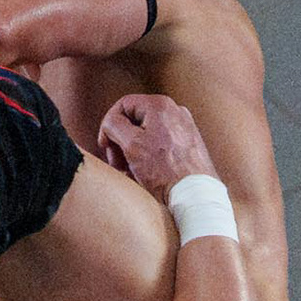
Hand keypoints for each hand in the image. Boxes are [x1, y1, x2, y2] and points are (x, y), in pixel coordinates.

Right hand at [94, 93, 214, 193]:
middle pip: (135, 120)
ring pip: (147, 134)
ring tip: (130, 172)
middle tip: (117, 163)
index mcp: (160, 105)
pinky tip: (144, 175)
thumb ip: (114, 125)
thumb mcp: (131, 145)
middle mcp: (175, 111)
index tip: (105, 146)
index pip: (123, 105)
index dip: (108, 125)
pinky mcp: (188, 145)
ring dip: (132, 152)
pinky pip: (160, 145)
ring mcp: (184, 128)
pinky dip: (148, 157)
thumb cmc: (166, 171)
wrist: (195, 195)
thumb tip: (109, 122)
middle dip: (120, 142)